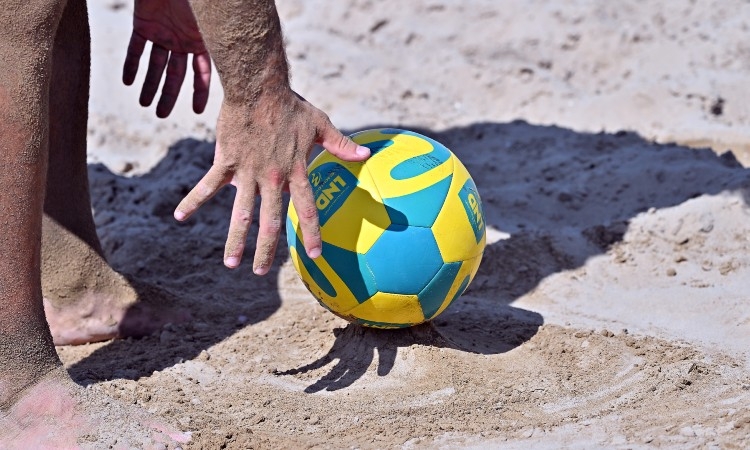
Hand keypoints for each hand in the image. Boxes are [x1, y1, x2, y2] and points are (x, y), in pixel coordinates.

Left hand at [122, 0, 211, 117]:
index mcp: (201, 40)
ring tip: (143, 103)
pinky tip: (128, 82)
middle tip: (161, 115)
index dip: (199, 92)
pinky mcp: (143, 25)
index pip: (202, 73)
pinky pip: (136, 48)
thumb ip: (218, 33)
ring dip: (149, 85)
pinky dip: (131, 64)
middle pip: (176, 74)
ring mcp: (163, 33)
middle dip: (168, 95)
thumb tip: (242, 57)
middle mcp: (182, 40)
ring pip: (155, 65)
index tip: (196, 112)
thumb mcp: (209, 16)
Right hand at [173, 91, 370, 274]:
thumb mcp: (320, 125)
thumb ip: (341, 145)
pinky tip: (180, 216)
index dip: (311, 232)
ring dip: (235, 240)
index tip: (315, 254)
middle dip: (266, 249)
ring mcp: (248, 172)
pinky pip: (208, 185)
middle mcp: (272, 178)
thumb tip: (366, 155)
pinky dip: (193, 200)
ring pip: (241, 213)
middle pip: (270, 221)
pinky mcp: (226, 161)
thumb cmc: (291, 105)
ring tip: (231, 263)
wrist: (258, 88)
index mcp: (295, 172)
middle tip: (260, 273)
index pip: (307, 209)